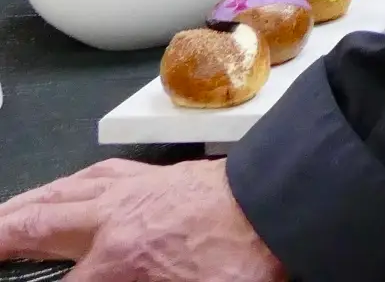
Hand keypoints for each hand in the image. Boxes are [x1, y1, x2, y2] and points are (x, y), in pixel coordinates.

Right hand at [0, 160, 282, 279]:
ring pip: (62, 192)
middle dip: (1, 237)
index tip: (15, 274)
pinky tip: (66, 188)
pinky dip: (70, 183)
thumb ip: (131, 280)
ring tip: (1, 220)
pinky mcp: (162, 173)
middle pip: (35, 226)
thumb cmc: (249, 260)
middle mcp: (116, 218)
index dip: (30, 279)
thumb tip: (103, 271)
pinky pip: (101, 173)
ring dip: (22, 207)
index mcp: (121, 260)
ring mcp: (138, 189)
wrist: (295, 202)